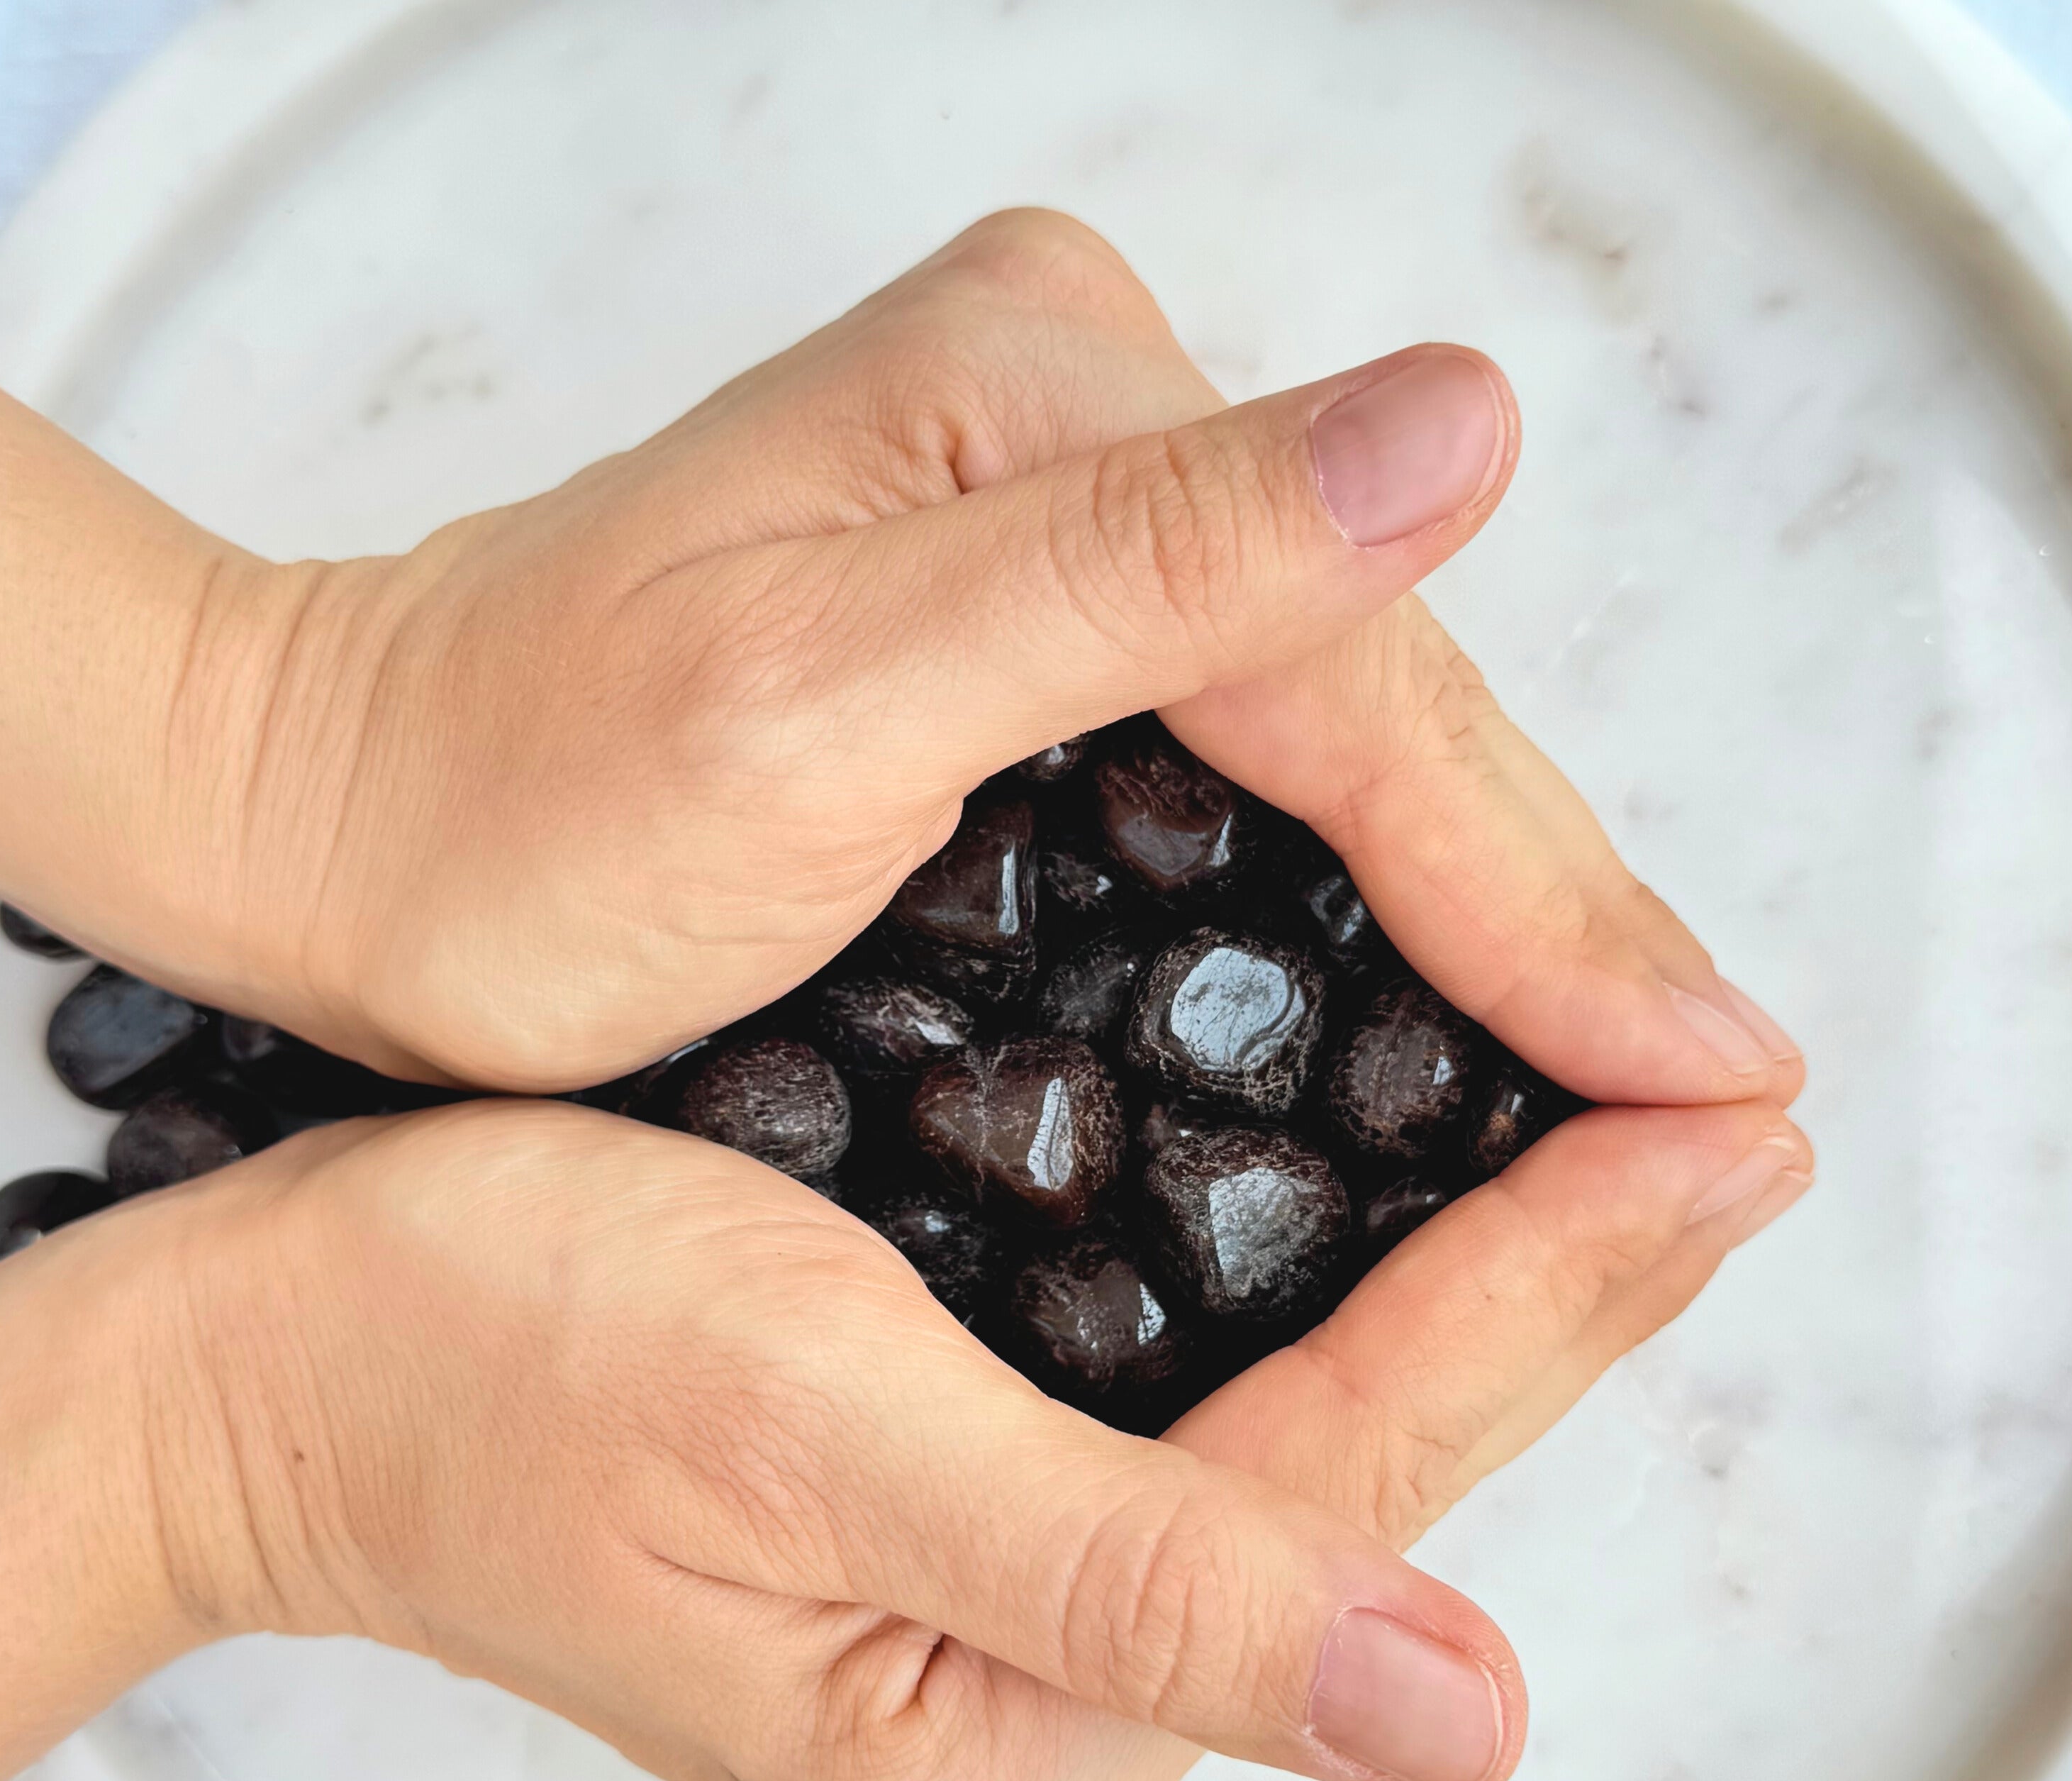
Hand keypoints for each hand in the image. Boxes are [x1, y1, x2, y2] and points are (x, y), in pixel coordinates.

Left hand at [0, 211, 1800, 1104]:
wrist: (346, 824)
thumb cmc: (515, 800)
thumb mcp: (812, 694)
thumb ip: (1142, 561)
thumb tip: (1470, 428)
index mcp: (1052, 390)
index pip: (1364, 680)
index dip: (1542, 896)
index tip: (1700, 1072)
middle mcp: (1088, 419)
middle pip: (1386, 697)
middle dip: (1554, 910)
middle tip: (1725, 1099)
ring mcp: (1070, 518)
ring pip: (1349, 741)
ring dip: (1492, 918)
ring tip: (1639, 1075)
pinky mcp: (1040, 624)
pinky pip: (1265, 771)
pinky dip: (1367, 902)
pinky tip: (1455, 1013)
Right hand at [0, 1093, 1809, 1780]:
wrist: (286, 1351)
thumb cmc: (494, 1355)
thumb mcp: (814, 1436)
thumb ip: (1138, 1597)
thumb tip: (1455, 1729)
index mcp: (992, 1771)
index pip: (1352, 1489)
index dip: (1552, 1300)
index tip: (1721, 1137)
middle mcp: (1025, 1760)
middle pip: (1357, 1489)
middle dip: (1545, 1295)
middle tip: (1720, 1119)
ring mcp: (1004, 1677)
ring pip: (1310, 1453)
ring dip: (1468, 1285)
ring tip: (1630, 1145)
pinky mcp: (978, 1578)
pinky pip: (1218, 1426)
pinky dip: (1332, 1300)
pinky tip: (1429, 1197)